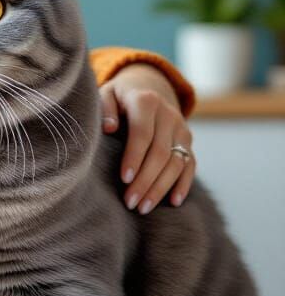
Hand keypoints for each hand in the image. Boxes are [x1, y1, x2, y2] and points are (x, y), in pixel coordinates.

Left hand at [99, 64, 194, 213]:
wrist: (145, 87)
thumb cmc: (117, 98)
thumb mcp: (107, 95)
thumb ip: (105, 109)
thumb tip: (108, 127)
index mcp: (146, 101)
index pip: (142, 133)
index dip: (134, 157)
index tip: (124, 179)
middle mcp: (168, 115)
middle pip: (160, 153)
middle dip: (146, 180)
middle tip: (130, 203)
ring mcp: (182, 129)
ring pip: (176, 163)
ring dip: (161, 188)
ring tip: (143, 208)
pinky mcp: (188, 142)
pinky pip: (190, 165)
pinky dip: (183, 184)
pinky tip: (173, 202)